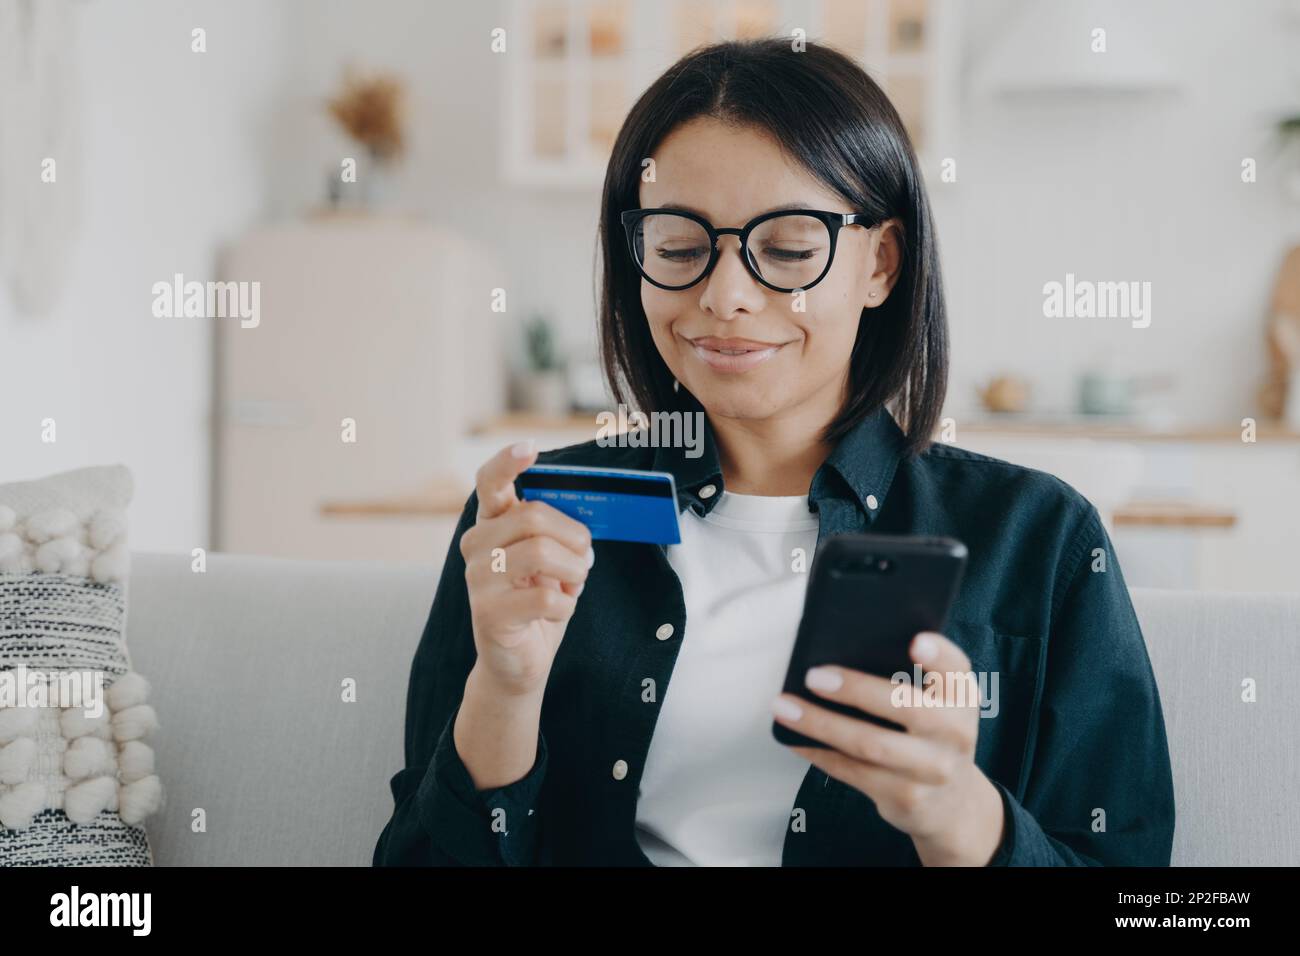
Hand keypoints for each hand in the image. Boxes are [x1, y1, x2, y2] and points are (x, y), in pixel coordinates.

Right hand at [459, 440, 593, 697]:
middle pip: (534, 516)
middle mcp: (476, 545)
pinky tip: (558, 610)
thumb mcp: (549, 560)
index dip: (508, 462)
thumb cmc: (538, 602)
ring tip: (573, 584)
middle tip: (584, 559)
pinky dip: (567, 604)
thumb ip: (554, 532)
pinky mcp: (489, 613)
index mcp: (491, 524)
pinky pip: (547, 597)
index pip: (490, 482)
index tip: (530, 449)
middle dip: (574, 537)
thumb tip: (584, 515)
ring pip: (541, 553)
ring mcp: (477, 579)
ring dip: (574, 571)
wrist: (518, 662)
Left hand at [771, 631, 1005, 865]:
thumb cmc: (930, 736)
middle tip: (813, 676)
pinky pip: (853, 772)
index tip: (915, 641)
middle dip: (855, 689)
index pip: (956, 670)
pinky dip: (818, 752)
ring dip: (820, 724)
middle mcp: (954, 733)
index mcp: (961, 697)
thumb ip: (910, 680)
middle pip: (905, 706)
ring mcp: (932, 770)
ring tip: (785, 707)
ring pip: (870, 744)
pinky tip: (795, 738)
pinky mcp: (906, 798)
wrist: (952, 804)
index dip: (938, 655)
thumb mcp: (940, 705)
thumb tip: (838, 650)